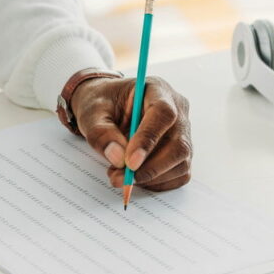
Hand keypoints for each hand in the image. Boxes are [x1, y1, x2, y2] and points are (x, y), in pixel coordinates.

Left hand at [70, 75, 191, 190]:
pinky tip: (136, 178)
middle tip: (121, 178)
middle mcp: (178, 109)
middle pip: (179, 144)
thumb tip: (118, 159)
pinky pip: (179, 174)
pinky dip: (157, 183)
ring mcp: (183, 132)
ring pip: (180, 162)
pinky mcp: (180, 152)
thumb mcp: (91, 113)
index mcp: (157, 90)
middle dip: (150, 168)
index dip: (149, 139)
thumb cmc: (101, 105)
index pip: (164, 114)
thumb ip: (100, 133)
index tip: (129, 162)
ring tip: (120, 176)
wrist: (106, 108)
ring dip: (151, 177)